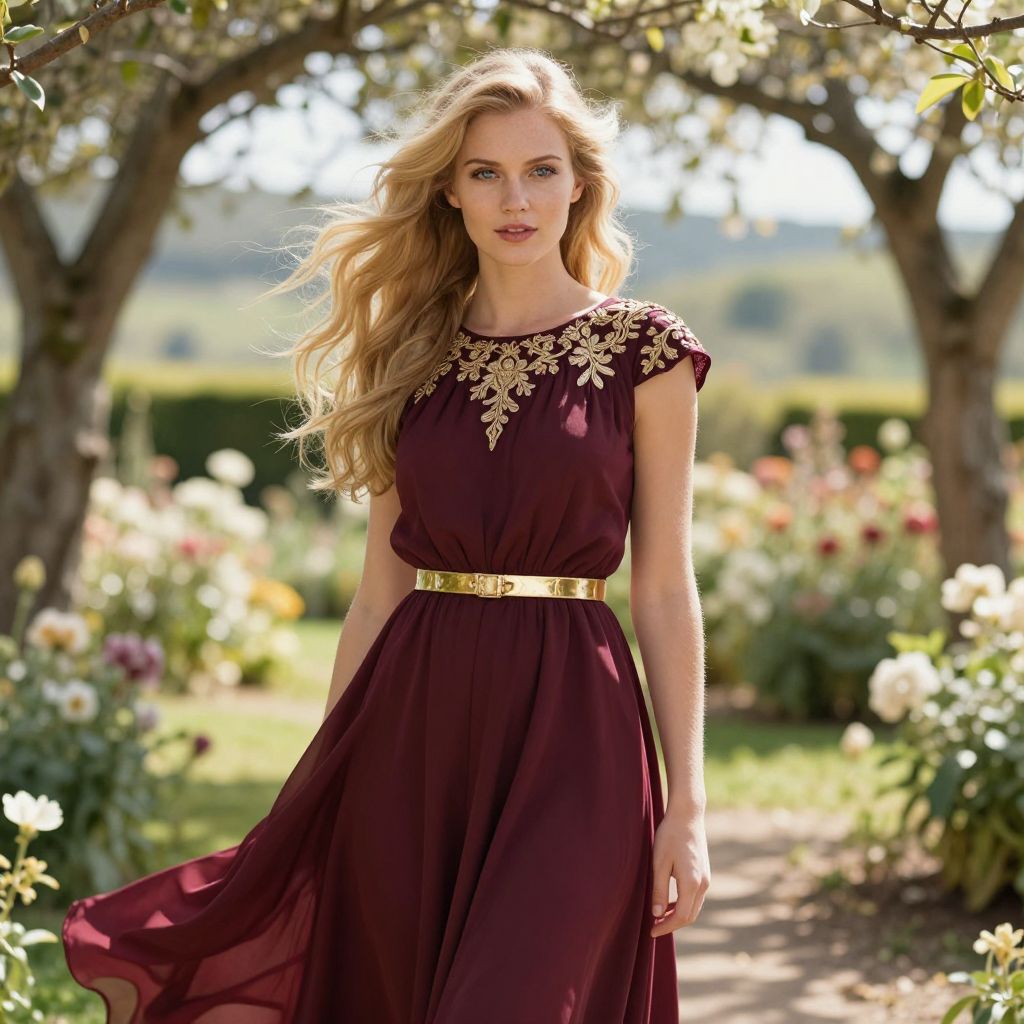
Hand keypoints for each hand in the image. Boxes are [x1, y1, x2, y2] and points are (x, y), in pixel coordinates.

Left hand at [650, 806, 709, 937]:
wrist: (687, 816)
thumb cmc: (669, 836)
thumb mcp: (659, 863)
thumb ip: (659, 891)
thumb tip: (657, 915)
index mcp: (692, 883)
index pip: (681, 916)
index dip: (666, 927)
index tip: (651, 932)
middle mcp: (703, 884)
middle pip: (690, 915)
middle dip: (672, 924)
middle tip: (654, 927)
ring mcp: (706, 879)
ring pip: (694, 907)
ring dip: (678, 915)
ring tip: (659, 917)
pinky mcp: (704, 873)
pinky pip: (695, 897)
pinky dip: (683, 905)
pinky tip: (669, 902)